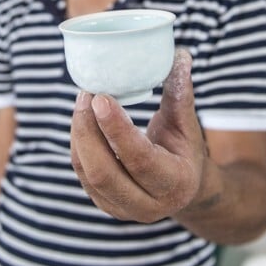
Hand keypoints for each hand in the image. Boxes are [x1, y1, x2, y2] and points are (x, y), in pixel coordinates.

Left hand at [70, 48, 206, 222]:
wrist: (183, 188)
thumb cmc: (185, 149)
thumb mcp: (187, 123)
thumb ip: (180, 93)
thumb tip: (180, 55)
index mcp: (176, 183)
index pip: (139, 159)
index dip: (116, 129)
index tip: (100, 98)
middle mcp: (149, 206)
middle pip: (104, 173)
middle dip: (88, 132)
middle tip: (85, 96)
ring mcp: (124, 210)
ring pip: (89, 174)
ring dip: (79, 136)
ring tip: (81, 102)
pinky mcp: (105, 204)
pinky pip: (82, 175)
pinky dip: (78, 146)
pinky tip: (81, 120)